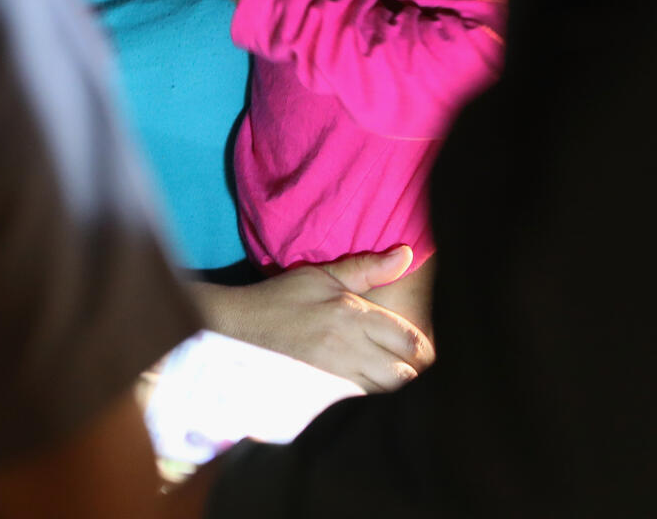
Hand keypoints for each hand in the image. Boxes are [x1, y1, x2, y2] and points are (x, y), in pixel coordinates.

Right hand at [191, 246, 434, 392]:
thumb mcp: (321, 275)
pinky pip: (358, 402)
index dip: (421, 347)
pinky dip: (365, 395)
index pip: (407, 340)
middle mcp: (347, 349)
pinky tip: (358, 382)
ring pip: (383, 392)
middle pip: (402, 374)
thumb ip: (366, 267)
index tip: (419, 346)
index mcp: (351, 315)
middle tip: (405, 361)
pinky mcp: (320, 396)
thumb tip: (406, 255)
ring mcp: (333, 376)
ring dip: (389, 383)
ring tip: (383, 370)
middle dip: (410, 369)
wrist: (235, 329)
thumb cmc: (279, 299)